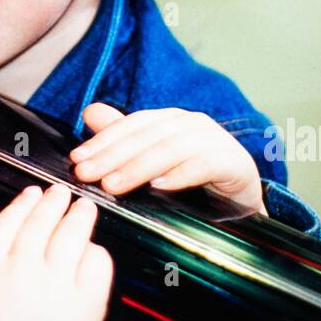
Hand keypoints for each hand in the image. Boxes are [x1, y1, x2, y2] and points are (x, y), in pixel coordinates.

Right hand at [0, 183, 112, 320]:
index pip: (7, 223)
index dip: (22, 204)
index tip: (31, 193)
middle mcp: (23, 276)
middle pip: (41, 223)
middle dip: (53, 202)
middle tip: (62, 192)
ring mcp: (58, 287)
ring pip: (72, 235)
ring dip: (80, 216)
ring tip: (84, 208)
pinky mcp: (88, 302)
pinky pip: (96, 263)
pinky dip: (96, 251)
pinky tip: (92, 248)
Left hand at [69, 103, 266, 213]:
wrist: (244, 208)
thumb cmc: (196, 184)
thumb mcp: (155, 163)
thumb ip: (125, 139)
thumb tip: (90, 112)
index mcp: (170, 121)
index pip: (131, 125)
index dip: (103, 141)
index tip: (77, 160)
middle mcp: (191, 124)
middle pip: (146, 136)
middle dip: (113, 155)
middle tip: (87, 174)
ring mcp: (215, 141)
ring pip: (170, 148)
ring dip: (139, 167)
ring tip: (113, 184)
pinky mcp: (234, 163)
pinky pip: (204, 165)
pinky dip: (181, 174)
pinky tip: (160, 187)